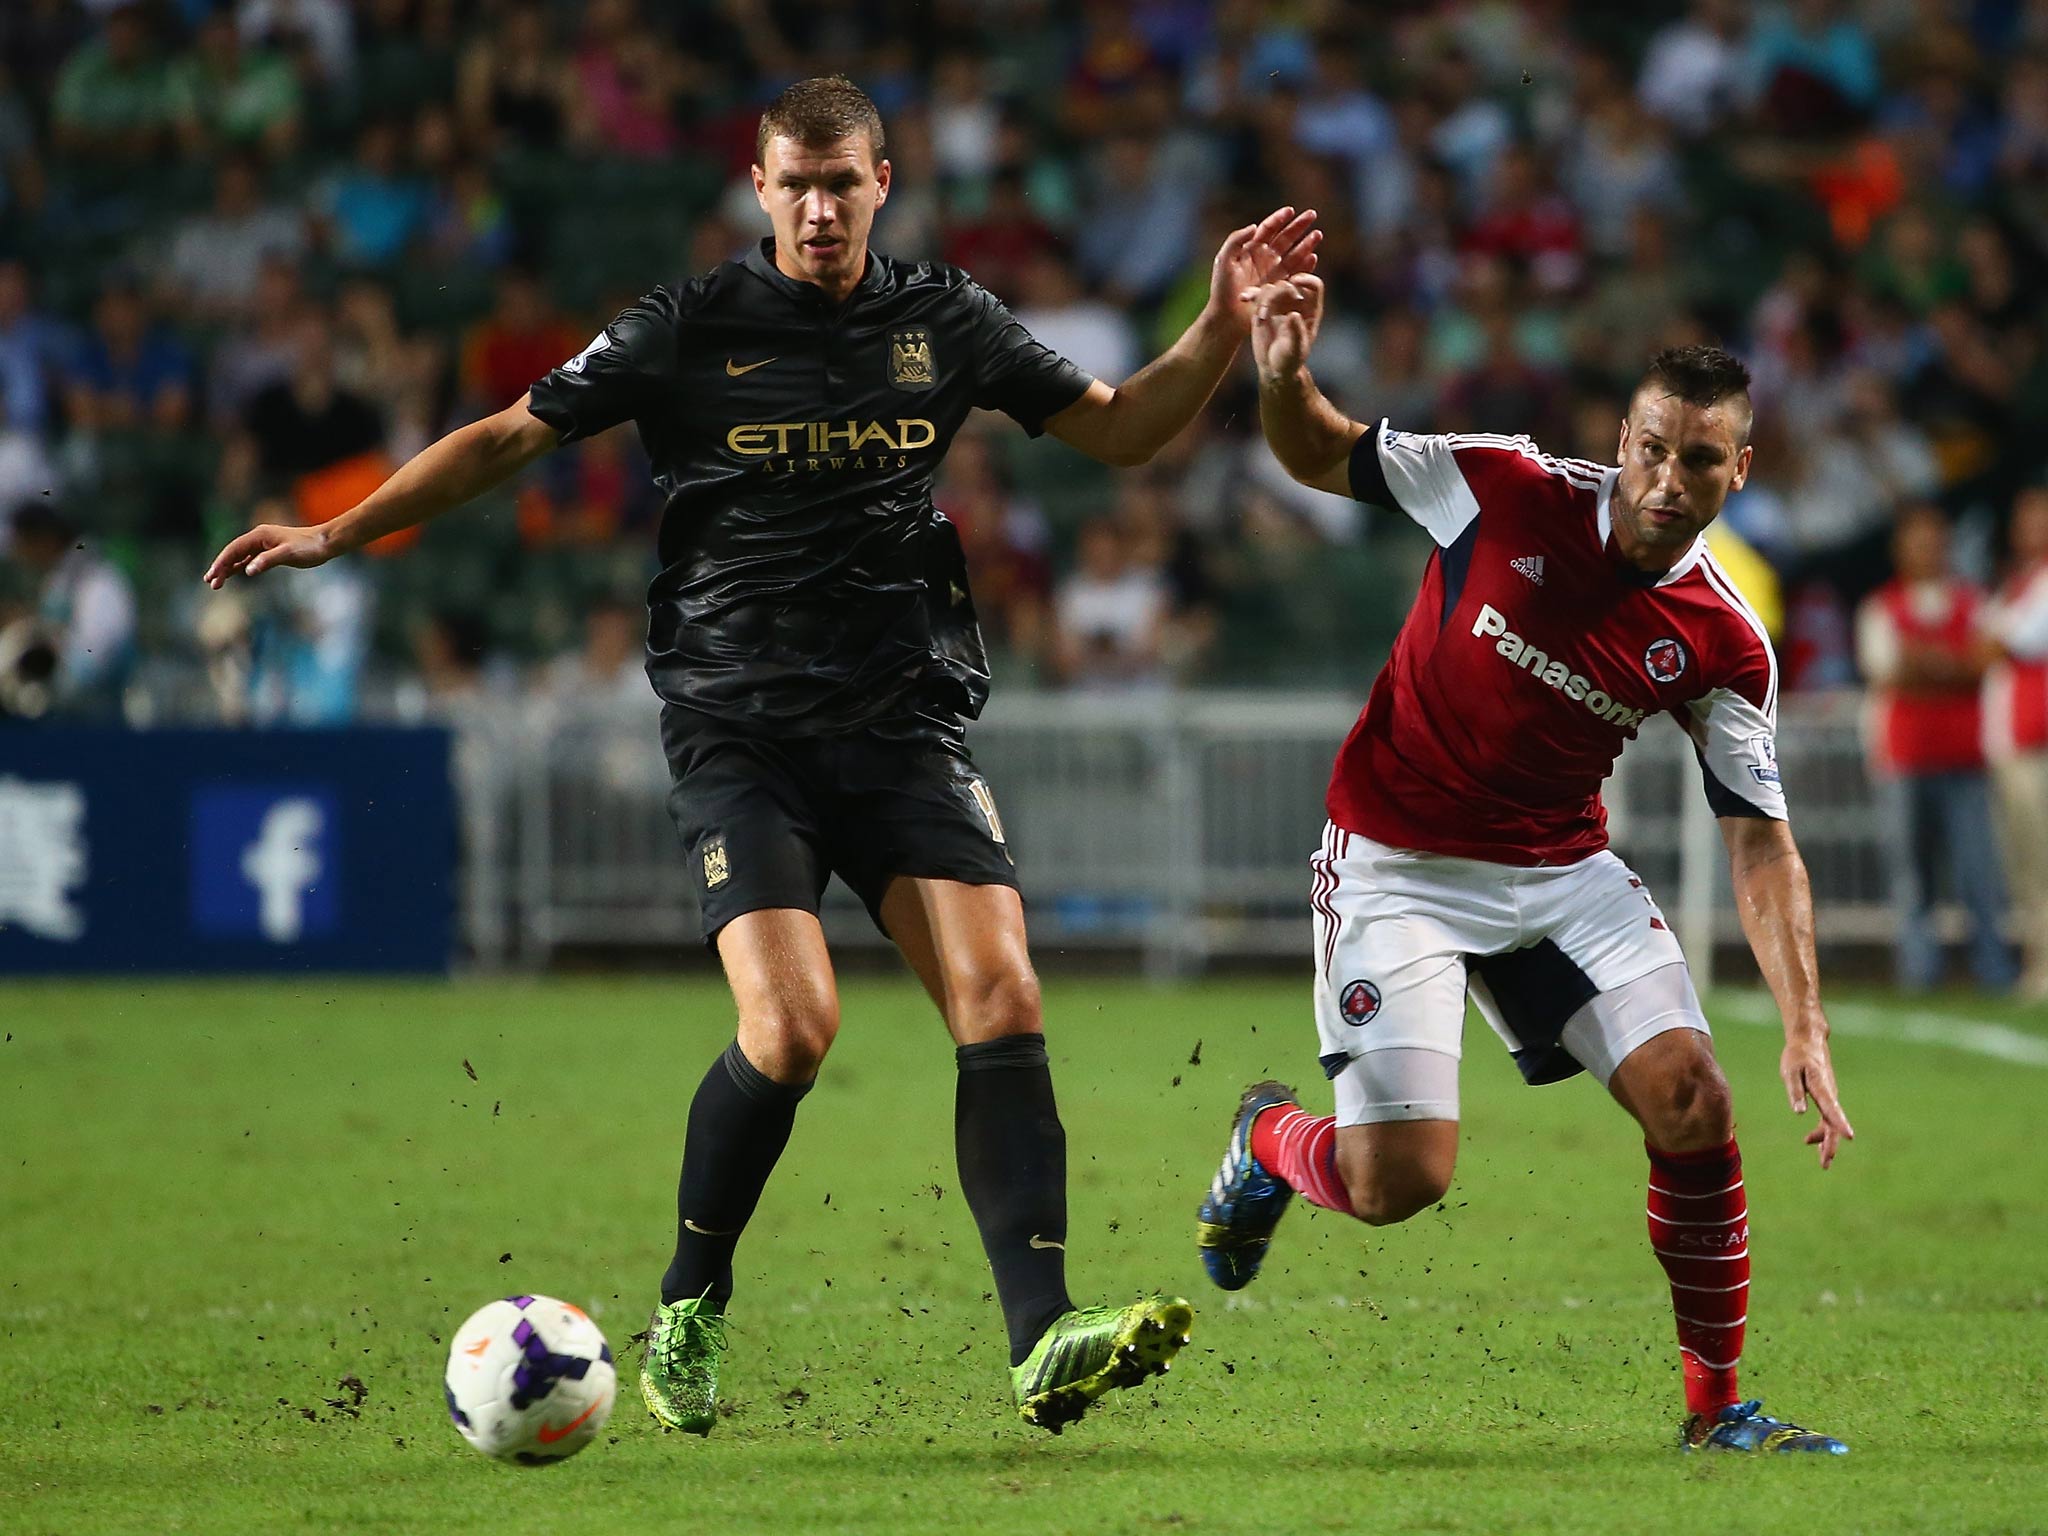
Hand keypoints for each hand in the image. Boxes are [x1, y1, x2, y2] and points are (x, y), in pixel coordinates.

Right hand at [204, 523, 334, 588]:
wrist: (326, 542)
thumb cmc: (309, 548)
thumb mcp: (288, 555)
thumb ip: (267, 561)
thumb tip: (247, 571)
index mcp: (259, 535)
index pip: (234, 549)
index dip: (221, 562)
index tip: (212, 576)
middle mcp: (259, 537)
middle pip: (234, 552)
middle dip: (221, 567)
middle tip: (210, 583)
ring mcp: (265, 543)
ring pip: (241, 556)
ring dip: (229, 568)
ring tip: (216, 582)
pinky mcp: (271, 550)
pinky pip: (250, 558)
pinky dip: (241, 566)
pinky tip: (234, 574)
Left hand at [1210, 206, 1319, 336]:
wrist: (1227, 318)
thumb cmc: (1222, 289)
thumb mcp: (1223, 261)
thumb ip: (1235, 241)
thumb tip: (1255, 226)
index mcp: (1251, 249)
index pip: (1268, 229)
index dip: (1279, 219)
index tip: (1291, 210)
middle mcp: (1265, 258)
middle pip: (1284, 238)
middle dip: (1298, 226)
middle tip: (1312, 215)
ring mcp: (1274, 273)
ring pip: (1294, 254)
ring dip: (1306, 244)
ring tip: (1317, 235)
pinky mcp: (1280, 287)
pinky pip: (1296, 273)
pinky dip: (1305, 266)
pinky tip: (1313, 257)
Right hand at [1250, 276, 1324, 382]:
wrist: (1273, 368)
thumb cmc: (1290, 360)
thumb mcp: (1295, 349)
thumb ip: (1296, 332)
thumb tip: (1293, 314)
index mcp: (1310, 310)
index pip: (1314, 286)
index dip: (1306, 280)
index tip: (1294, 282)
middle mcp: (1295, 303)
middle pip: (1290, 283)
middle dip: (1280, 291)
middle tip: (1269, 307)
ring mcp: (1279, 304)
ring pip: (1272, 288)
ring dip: (1263, 298)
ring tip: (1261, 318)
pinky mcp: (1263, 308)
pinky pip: (1257, 296)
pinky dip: (1250, 295)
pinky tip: (1244, 298)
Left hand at [1780, 1022, 1853, 1169]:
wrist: (1809, 1042)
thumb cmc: (1797, 1056)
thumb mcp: (1790, 1072)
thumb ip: (1795, 1091)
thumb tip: (1799, 1113)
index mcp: (1821, 1087)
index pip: (1831, 1108)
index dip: (1839, 1123)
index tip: (1849, 1136)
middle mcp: (1830, 1094)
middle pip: (1832, 1122)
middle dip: (1831, 1143)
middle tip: (1826, 1163)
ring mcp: (1829, 1097)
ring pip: (1830, 1123)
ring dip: (1827, 1141)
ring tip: (1823, 1162)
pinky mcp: (1826, 1097)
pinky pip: (1826, 1118)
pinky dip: (1821, 1130)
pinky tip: (1811, 1141)